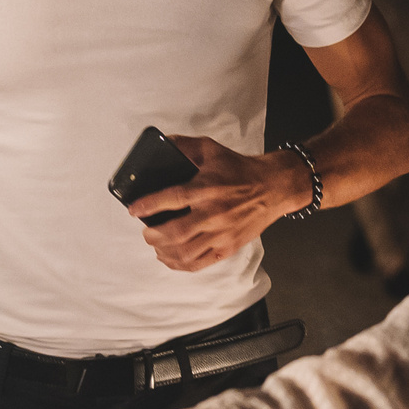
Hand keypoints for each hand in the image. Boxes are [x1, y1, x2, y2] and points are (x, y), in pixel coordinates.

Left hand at [130, 134, 302, 270]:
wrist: (274, 187)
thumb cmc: (241, 169)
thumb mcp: (212, 149)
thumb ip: (185, 145)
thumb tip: (163, 143)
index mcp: (208, 188)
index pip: (172, 199)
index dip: (149, 205)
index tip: (134, 209)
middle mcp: (214, 213)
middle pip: (176, 233)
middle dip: (153, 235)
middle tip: (147, 231)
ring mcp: (222, 234)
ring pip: (185, 252)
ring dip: (164, 251)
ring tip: (157, 245)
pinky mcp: (228, 247)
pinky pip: (200, 263)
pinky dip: (180, 265)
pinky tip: (171, 258)